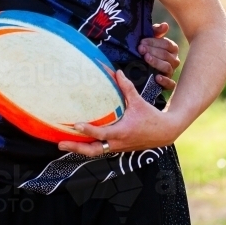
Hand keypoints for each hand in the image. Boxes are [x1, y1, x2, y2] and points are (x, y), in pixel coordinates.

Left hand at [57, 69, 181, 156]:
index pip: (102, 134)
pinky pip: (100, 150)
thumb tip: (116, 72)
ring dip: (79, 149)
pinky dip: (88, 147)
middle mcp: (118, 143)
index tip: (76, 125)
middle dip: (76, 148)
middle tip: (60, 143)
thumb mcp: (139, 102)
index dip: (88, 130)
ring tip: (63, 144)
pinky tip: (77, 142)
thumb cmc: (151, 117)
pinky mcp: (117, 148)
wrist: (165, 132)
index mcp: (122, 132)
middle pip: (93, 151)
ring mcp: (117, 147)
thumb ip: (127, 88)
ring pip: (95, 152)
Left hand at [138, 22, 179, 90]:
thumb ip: (156, 31)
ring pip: (168, 67)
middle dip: (153, 51)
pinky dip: (165, 81)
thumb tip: (166, 25)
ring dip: (156, 62)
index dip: (154, 42)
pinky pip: (171, 84)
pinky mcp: (168, 84)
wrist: (136, 68)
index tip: (141, 42)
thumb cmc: (146, 50)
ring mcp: (171, 72)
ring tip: (146, 58)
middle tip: (141, 49)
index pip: (167, 44)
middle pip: (166, 55)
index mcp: (171, 49)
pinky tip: (157, 77)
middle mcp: (173, 60)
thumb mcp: (148, 39)